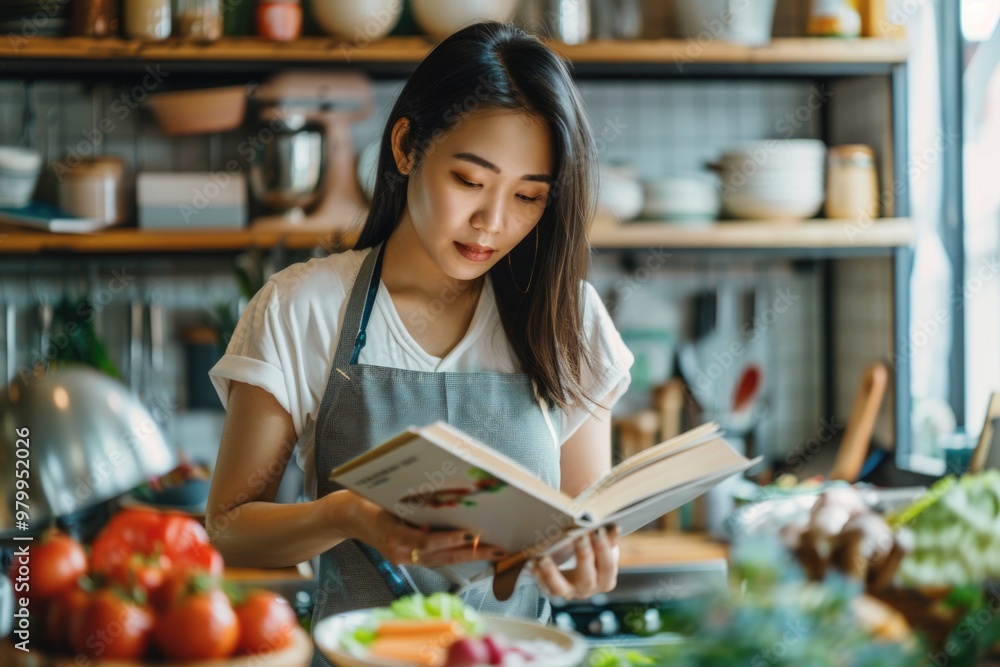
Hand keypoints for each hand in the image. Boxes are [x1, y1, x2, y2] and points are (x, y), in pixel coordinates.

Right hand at [332, 491, 507, 566]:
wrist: (345, 516)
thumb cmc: (364, 499)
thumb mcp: (384, 495)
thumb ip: (411, 502)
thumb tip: (446, 496)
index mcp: (391, 536)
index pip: (426, 542)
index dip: (449, 539)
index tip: (471, 534)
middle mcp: (399, 553)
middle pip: (441, 556)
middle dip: (472, 553)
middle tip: (497, 550)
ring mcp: (403, 559)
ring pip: (442, 561)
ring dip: (469, 557)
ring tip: (494, 552)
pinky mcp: (407, 559)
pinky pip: (435, 559)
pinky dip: (455, 554)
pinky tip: (474, 550)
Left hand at [529, 525, 618, 599]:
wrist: (578, 570)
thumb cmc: (593, 555)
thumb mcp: (602, 547)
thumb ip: (608, 539)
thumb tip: (614, 527)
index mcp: (605, 579)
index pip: (607, 567)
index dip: (604, 549)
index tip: (598, 531)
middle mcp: (588, 589)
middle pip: (587, 578)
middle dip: (584, 556)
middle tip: (580, 538)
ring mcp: (569, 592)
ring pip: (560, 589)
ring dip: (551, 573)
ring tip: (544, 557)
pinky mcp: (552, 591)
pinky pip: (542, 586)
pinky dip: (536, 574)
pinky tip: (531, 562)